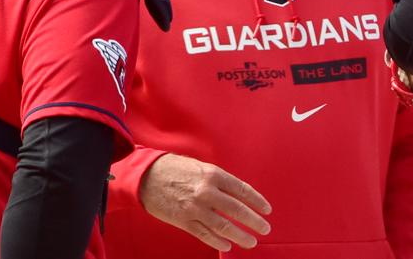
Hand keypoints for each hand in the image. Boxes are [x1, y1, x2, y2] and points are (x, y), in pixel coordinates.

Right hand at [140, 153, 271, 252]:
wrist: (146, 176)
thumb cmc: (175, 168)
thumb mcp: (201, 167)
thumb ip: (219, 180)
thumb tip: (237, 195)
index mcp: (213, 175)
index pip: (243, 190)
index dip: (257, 201)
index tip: (267, 210)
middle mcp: (206, 192)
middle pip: (237, 210)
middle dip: (254, 221)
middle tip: (265, 228)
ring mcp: (194, 208)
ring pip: (223, 226)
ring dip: (240, 236)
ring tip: (251, 241)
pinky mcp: (183, 221)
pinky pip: (205, 234)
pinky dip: (218, 241)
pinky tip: (227, 245)